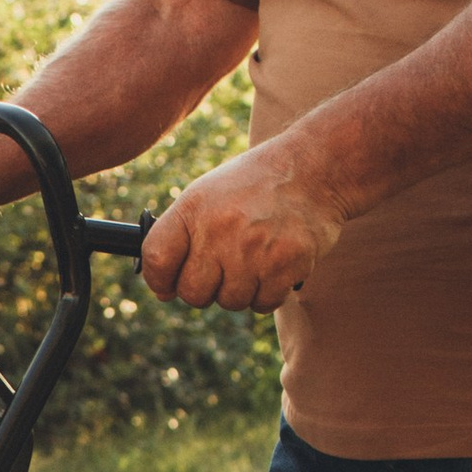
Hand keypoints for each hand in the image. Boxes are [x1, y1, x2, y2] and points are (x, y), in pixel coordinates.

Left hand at [141, 141, 343, 309]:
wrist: (314, 168)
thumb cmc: (253, 186)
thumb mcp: (206, 195)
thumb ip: (179, 237)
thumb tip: (162, 291)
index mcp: (193, 209)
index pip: (157, 260)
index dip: (159, 280)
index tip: (169, 283)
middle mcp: (220, 230)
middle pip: (192, 293)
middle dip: (204, 289)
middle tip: (221, 270)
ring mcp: (254, 250)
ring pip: (230, 301)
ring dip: (240, 290)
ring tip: (253, 260)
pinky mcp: (286, 265)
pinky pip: (263, 304)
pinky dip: (267, 293)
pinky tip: (273, 267)